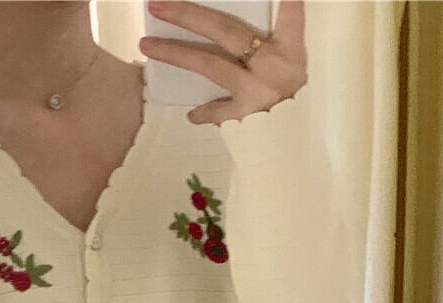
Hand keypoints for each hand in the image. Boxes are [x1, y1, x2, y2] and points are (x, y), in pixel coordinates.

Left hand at [139, 0, 307, 124]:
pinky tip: (192, 115)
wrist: (296, 149)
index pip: (288, 11)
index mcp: (289, 49)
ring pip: (210, 64)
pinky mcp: (244, 118)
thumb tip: (230, 36)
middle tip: (158, 5)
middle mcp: (272, 65)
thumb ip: (267, 50)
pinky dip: (205, 112)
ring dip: (175, 53)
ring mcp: (256, 91)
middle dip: (189, 14)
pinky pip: (217, 111)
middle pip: (225, 30)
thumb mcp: (292, 71)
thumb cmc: (292, 106)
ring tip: (147, 45)